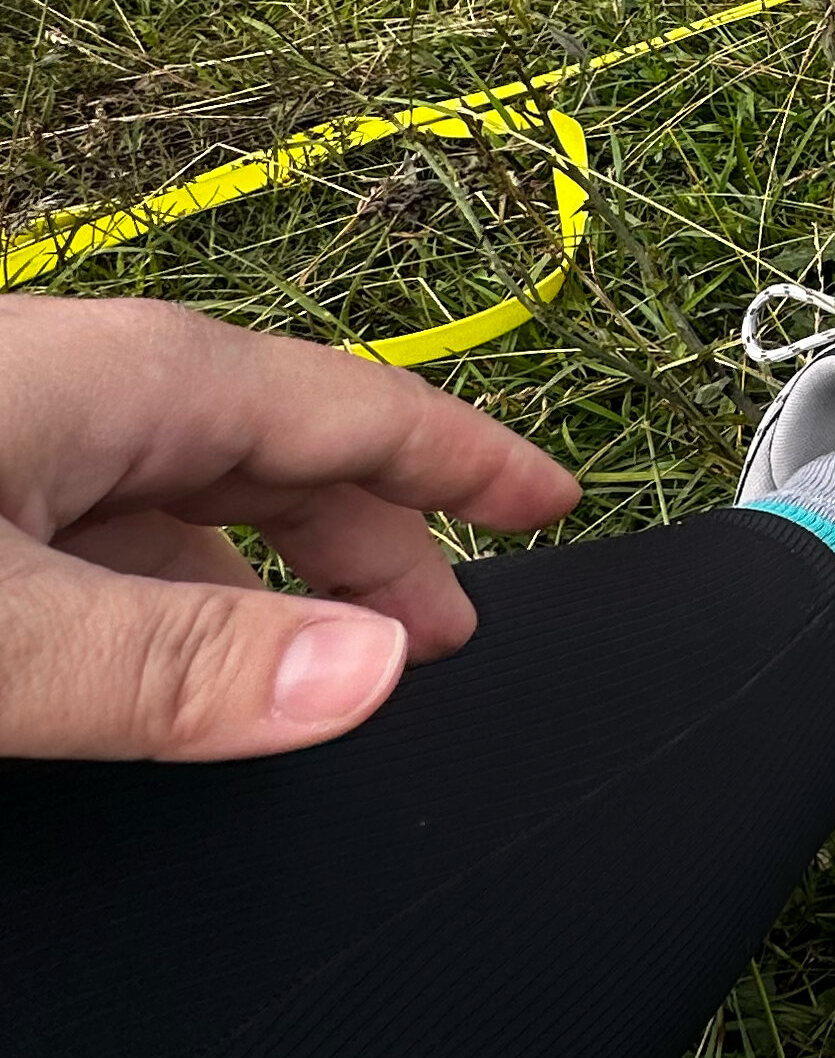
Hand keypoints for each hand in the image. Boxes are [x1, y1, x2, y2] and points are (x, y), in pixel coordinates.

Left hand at [0, 293, 579, 761]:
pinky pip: (96, 529)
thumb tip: (368, 676)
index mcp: (142, 381)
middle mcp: (92, 387)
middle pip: (283, 458)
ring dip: (268, 579)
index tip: (556, 505)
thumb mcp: (0, 620)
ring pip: (183, 500)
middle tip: (447, 647)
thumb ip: (170, 658)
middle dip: (380, 543)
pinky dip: (166, 593)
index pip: (362, 411)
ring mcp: (17, 431)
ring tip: (318, 668)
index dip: (470, 464)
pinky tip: (153, 659)